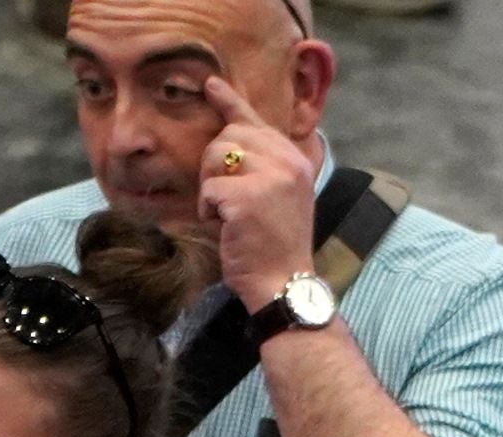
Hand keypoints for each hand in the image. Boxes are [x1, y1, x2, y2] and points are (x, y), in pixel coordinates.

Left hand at [193, 107, 325, 311]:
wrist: (284, 284)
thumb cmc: (275, 247)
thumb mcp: (280, 196)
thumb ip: (264, 165)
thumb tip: (230, 135)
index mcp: (294, 158)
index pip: (256, 121)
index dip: (230, 102)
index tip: (211, 86)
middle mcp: (286, 161)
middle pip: (228, 137)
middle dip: (214, 166)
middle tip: (222, 199)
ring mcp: (269, 177)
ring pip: (215, 157)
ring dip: (210, 187)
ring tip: (225, 214)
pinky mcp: (247, 198)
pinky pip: (210, 188)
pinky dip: (208, 209)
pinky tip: (224, 226)